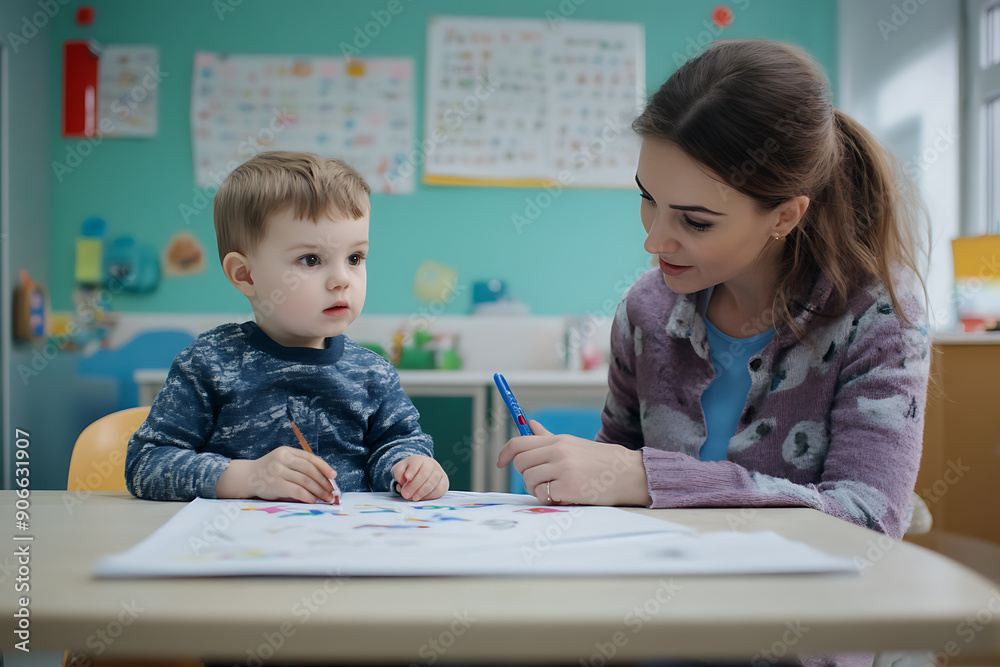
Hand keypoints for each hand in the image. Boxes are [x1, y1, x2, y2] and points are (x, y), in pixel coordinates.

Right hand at [216, 446, 337, 503]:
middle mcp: (283, 459)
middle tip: (332, 492)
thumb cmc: (270, 471)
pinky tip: (313, 501)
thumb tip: (324, 480)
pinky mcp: (275, 484)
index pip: (310, 458)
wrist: (247, 477)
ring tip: (326, 498)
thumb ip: (300, 467)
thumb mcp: (284, 462)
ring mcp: (278, 471)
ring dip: (319, 491)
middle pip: (310, 470)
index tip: (334, 476)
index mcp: (287, 451)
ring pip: (305, 481)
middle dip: (324, 482)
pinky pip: (297, 490)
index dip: (324, 467)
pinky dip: (308, 496)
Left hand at [392, 455, 448, 500]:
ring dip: (422, 492)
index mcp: (419, 459)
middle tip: (406, 494)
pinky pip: (440, 489)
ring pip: (433, 482)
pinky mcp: (444, 482)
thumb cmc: (409, 472)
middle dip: (414, 485)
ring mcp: (439, 472)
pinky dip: (431, 495)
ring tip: (414, 497)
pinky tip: (423, 497)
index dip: (412, 470)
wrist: (421, 472)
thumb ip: (398, 473)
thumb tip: (402, 481)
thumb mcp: (400, 470)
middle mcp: (431, 464)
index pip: (416, 462)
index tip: (407, 477)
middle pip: (425, 473)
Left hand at [496, 420, 649, 505]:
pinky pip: (543, 495)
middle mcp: (559, 452)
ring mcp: (564, 470)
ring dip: (538, 488)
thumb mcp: (573, 444)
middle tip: (542, 479)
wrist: (628, 473)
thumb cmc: (600, 460)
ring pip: (530, 481)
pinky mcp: (569, 489)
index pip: (519, 443)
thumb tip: (529, 424)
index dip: (504, 453)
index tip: (500, 462)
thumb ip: (547, 438)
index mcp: (558, 440)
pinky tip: (564, 495)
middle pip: (521, 463)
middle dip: (526, 474)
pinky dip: (549, 499)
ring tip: (556, 488)